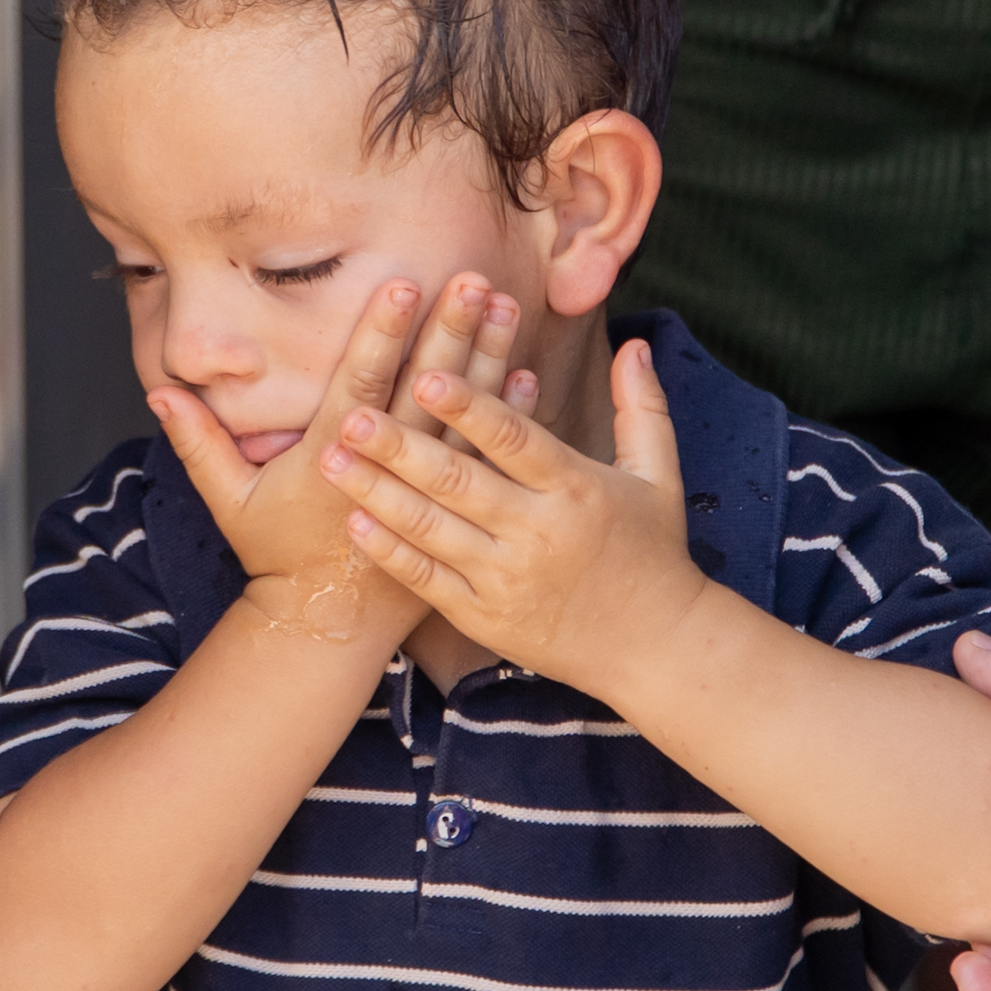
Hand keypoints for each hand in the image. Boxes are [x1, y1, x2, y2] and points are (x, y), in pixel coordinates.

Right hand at [150, 272, 525, 596]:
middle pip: (422, 391)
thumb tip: (159, 392)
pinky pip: (487, 458)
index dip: (381, 335)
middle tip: (473, 280)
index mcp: (331, 458)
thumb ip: (199, 443)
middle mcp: (383, 470)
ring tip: (505, 305)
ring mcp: (424, 491)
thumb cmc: (277, 553)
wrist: (328, 621)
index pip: (359, 385)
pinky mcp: (450, 509)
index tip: (404, 285)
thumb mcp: (229, 500)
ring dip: (487, 359)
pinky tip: (527, 374)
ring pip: (463, 416)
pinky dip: (509, 417)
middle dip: (449, 332)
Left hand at [317, 337, 704, 681]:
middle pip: (458, 481)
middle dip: (400, 446)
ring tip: (331, 458)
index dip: (469, 408)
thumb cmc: (654, 552)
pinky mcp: (485, 618)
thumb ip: (642, 407)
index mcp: (577, 489)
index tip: (426, 374)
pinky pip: (426, 580)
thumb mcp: (659, 476)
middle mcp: (537, 533)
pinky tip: (352, 521)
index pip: (514, 439)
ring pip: (430, 529)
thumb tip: (633, 342)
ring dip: (376, 492)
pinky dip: (388, 551)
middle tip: (352, 414)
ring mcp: (506, 579)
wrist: (655, 648)